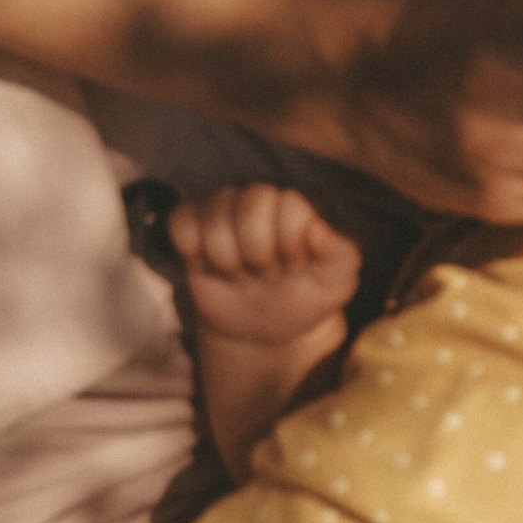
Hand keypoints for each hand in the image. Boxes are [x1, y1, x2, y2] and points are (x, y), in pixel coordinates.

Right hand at [169, 186, 361, 347]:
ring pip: (214, 213)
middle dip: (259, 254)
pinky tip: (211, 268)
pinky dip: (193, 251)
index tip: (296, 267)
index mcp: (305, 202)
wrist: (264, 327)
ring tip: (243, 274)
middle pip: (252, 202)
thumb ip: (342, 254)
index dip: (290, 246)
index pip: (291, 205)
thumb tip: (318, 228)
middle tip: (267, 273)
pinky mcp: (194, 220)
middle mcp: (265, 195)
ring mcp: (227, 205)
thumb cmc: (306, 296)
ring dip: (228, 260)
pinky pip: (181, 220)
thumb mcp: (336, 284)